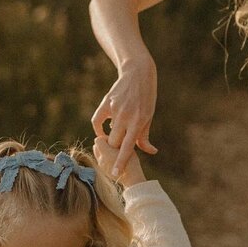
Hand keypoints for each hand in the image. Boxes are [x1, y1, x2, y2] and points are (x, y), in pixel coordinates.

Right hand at [90, 54, 157, 180]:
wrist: (138, 73)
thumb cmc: (146, 97)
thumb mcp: (149, 116)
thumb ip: (145, 136)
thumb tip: (150, 151)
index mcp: (138, 122)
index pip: (128, 147)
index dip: (121, 162)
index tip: (116, 173)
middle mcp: (125, 117)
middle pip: (114, 143)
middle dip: (116, 149)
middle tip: (120, 148)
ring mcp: (114, 109)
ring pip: (106, 134)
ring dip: (110, 138)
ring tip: (117, 132)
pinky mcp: (106, 103)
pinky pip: (97, 121)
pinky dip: (99, 128)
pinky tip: (103, 129)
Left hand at [94, 133, 143, 187]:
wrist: (132, 179)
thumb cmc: (131, 161)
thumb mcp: (127, 147)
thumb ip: (118, 140)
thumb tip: (115, 134)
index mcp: (105, 152)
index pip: (98, 140)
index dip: (105, 138)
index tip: (113, 140)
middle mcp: (100, 159)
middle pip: (96, 146)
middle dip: (103, 144)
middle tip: (114, 145)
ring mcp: (101, 166)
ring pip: (98, 154)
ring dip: (104, 152)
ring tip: (114, 153)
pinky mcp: (104, 172)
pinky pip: (101, 162)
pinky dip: (105, 159)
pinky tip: (114, 160)